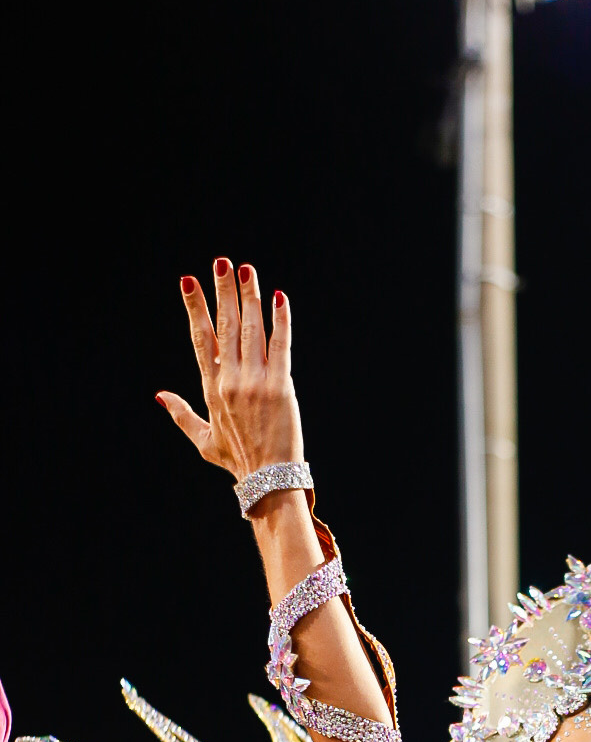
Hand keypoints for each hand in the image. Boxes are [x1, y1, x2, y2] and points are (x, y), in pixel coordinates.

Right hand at [157, 258, 302, 482]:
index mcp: (212, 388)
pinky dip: (281, 321)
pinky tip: (279, 297)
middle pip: (226, 326)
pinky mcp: (281, 387)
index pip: (201, 338)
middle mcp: (230, 380)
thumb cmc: (238, 460)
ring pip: (251, 330)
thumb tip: (159, 396)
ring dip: (249, 297)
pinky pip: (280, 346)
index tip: (189, 280)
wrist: (268, 479)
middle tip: (221, 261)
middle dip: (223, 291)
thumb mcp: (204, 440)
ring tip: (246, 270)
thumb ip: (181, 414)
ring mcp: (256, 382)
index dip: (195, 308)